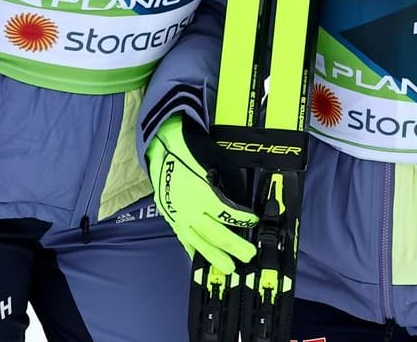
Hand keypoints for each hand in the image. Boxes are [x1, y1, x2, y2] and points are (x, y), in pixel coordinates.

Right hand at [146, 116, 257, 274]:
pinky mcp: (170, 218)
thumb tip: (240, 202)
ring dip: (214, 256)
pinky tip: (201, 259)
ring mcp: (177, 216)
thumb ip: (224, 186)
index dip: (242, 219)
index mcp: (200, 194)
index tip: (254, 221)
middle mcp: (188, 209)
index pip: (226, 212)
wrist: (162, 150)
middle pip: (214, 233)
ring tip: (228, 267)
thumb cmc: (190, 155)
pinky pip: (183, 238)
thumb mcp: (212, 166)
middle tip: (248, 256)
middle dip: (233, 246)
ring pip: (198, 241)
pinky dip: (193, 249)